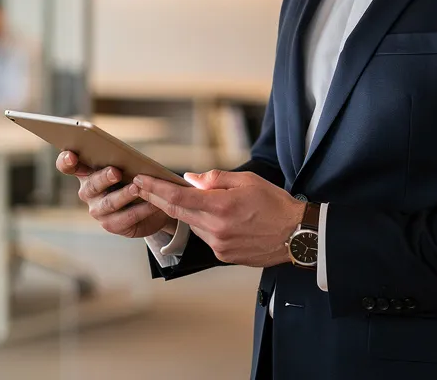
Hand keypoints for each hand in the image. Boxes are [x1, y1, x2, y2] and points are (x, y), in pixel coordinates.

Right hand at [56, 151, 172, 238]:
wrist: (150, 203)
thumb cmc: (133, 176)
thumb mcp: (126, 164)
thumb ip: (121, 158)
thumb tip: (129, 155)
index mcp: (86, 171)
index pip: (67, 165)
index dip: (66, 161)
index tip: (71, 156)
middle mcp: (87, 192)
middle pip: (92, 185)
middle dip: (104, 178)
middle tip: (116, 172)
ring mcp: (97, 210)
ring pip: (108, 203)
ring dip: (123, 195)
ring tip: (137, 188)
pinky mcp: (111, 225)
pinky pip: (125, 218)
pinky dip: (140, 210)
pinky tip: (151, 203)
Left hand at [133, 170, 303, 267]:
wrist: (296, 235)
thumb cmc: (275, 204)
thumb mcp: (246, 180)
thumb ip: (214, 179)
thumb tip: (190, 180)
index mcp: (220, 206)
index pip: (177, 198)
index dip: (155, 189)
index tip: (140, 181)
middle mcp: (216, 229)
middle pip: (178, 212)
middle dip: (158, 198)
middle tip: (143, 187)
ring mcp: (219, 245)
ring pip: (192, 225)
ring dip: (186, 212)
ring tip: (189, 199)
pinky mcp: (224, 256)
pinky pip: (206, 237)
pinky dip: (204, 224)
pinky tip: (214, 217)